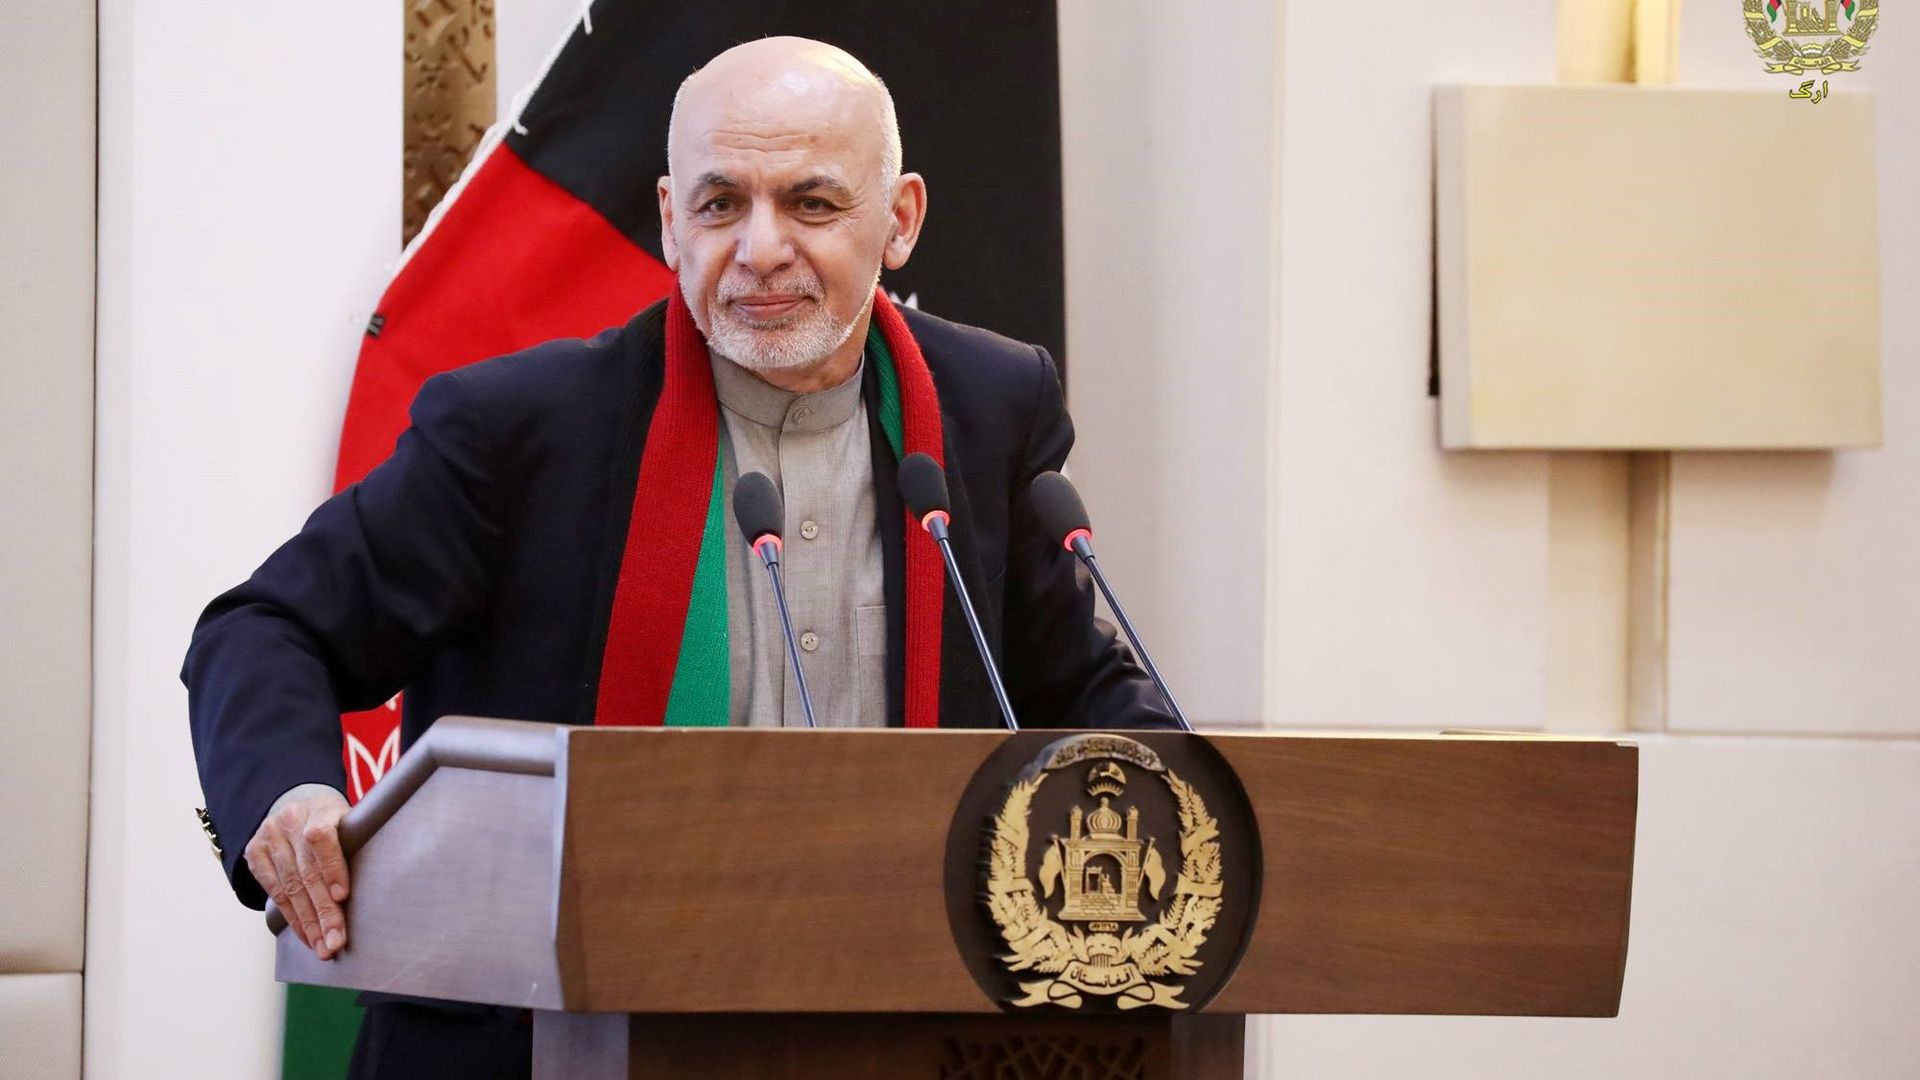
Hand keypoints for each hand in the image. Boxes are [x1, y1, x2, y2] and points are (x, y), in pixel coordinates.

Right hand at [246, 789, 351, 959]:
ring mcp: (268, 836)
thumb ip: (357, 845)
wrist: (298, 804)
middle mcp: (289, 820)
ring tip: (323, 946)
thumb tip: (378, 888)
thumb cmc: (334, 820)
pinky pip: (274, 893)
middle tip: (336, 940)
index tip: (343, 896)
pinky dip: (293, 918)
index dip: (332, 868)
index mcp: (319, 808)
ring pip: (290, 888)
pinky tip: (305, 935)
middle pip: (307, 872)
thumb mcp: (349, 821)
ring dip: (308, 923)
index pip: (322, 838)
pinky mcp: (255, 854)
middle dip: (324, 912)